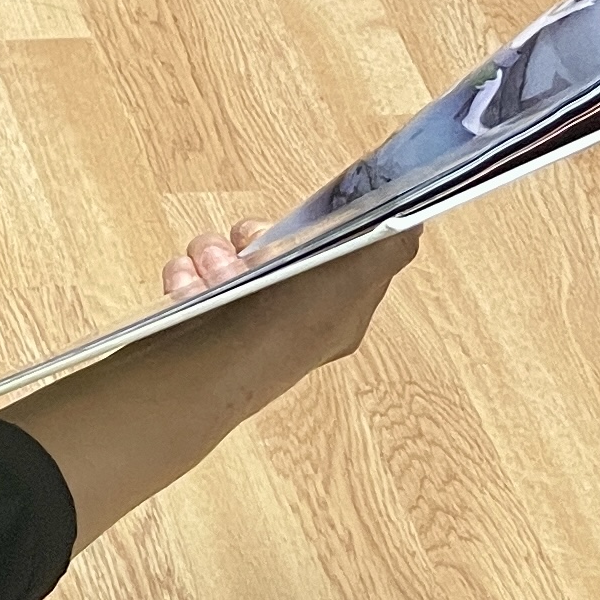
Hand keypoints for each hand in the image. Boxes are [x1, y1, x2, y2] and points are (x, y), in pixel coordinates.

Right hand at [158, 213, 420, 360]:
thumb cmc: (283, 334)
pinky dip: (182, 274)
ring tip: (207, 276)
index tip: (297, 223)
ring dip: (210, 254)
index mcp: (334, 309)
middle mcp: (290, 311)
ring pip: (224, 252)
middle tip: (243, 254)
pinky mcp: (201, 314)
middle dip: (249, 240)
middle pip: (271, 244)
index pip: (333, 250)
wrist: (205, 378)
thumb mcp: (352, 282)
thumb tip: (417, 221)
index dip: (313, 228)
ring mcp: (242, 313)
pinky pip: (188, 272)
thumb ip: (388, 248)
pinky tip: (185, 287)